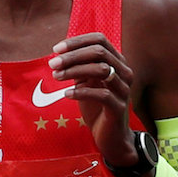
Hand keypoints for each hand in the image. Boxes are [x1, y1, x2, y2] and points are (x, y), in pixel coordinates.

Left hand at [48, 32, 136, 166]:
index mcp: (117, 62)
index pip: (100, 40)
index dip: (77, 41)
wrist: (110, 136)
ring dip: (75, 71)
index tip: (56, 49)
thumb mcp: (86, 82)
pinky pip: (102, 94)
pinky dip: (82, 92)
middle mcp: (124, 72)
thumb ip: (78, 67)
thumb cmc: (97, 106)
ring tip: (57, 77)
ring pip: (102, 70)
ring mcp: (124, 90)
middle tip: (53, 64)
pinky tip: (67, 94)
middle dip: (73, 56)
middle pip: (99, 53)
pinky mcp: (119, 108)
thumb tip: (59, 55)